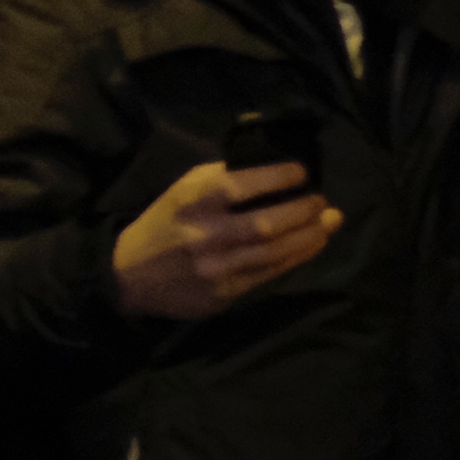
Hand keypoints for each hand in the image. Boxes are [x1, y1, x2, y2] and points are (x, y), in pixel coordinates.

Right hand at [110, 161, 340, 321]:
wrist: (131, 275)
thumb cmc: (165, 223)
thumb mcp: (183, 191)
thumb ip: (221, 178)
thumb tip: (272, 166)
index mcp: (191, 201)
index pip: (241, 184)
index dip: (277, 176)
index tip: (301, 170)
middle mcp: (204, 234)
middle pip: (265, 223)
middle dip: (302, 210)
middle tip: (322, 200)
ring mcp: (215, 267)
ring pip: (273, 252)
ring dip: (308, 236)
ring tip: (329, 221)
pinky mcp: (224, 293)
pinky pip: (269, 274)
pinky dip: (296, 257)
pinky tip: (312, 244)